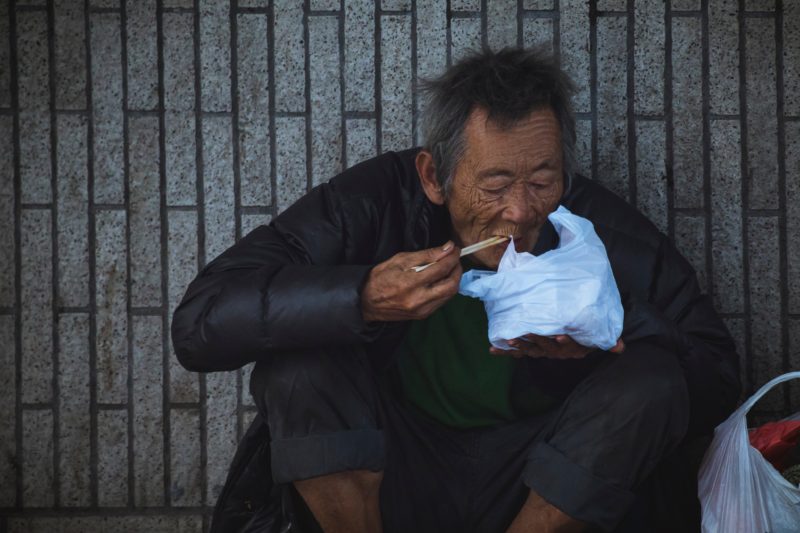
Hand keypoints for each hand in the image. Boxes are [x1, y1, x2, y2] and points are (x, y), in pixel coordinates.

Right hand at [361, 241, 462, 321]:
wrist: (366, 301)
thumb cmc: (380, 277)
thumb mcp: (400, 260)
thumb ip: (426, 255)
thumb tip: (447, 249)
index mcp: (411, 282)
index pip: (442, 268)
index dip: (452, 257)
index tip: (455, 249)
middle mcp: (419, 299)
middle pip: (452, 285)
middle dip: (458, 270)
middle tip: (455, 260)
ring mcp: (422, 310)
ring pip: (449, 295)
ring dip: (453, 280)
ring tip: (448, 269)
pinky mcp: (423, 315)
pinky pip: (442, 301)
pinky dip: (445, 289)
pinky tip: (439, 281)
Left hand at [489, 334, 624, 358]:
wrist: (575, 345)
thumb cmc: (583, 338)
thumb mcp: (595, 340)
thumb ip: (608, 342)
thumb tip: (620, 347)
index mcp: (568, 348)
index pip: (566, 345)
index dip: (563, 342)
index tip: (559, 336)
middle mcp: (554, 352)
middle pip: (544, 347)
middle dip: (533, 340)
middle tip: (522, 334)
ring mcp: (541, 352)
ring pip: (528, 350)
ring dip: (517, 346)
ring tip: (506, 340)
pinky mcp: (531, 350)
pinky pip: (516, 353)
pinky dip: (504, 352)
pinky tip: (492, 349)